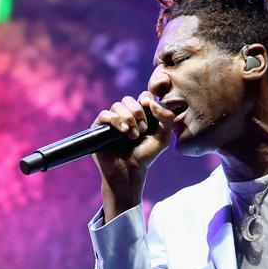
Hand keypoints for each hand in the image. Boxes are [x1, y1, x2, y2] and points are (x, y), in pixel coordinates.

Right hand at [93, 92, 175, 221]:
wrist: (130, 171)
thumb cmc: (146, 156)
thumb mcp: (164, 137)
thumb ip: (167, 117)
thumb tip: (152, 102)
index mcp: (139, 115)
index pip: (141, 97)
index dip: (146, 100)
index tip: (150, 111)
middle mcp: (124, 116)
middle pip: (128, 99)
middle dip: (137, 112)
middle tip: (143, 130)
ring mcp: (111, 122)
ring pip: (117, 106)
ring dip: (128, 118)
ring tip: (133, 135)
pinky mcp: (99, 129)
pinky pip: (104, 114)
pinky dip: (115, 120)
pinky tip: (124, 131)